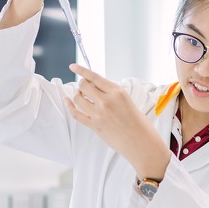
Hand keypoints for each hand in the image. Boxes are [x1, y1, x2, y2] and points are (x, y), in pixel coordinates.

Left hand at [65, 64, 169, 180]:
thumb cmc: (137, 122)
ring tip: (80, 96)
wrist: (140, 141)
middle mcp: (106, 100)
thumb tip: (95, 87)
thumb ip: (111, 93)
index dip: (81, 70)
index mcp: (116, 91)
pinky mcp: (94, 125)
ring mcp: (98, 113)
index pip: (93, 76)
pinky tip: (68, 102)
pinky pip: (76, 114)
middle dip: (81, 85)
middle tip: (83, 87)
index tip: (73, 67)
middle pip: (83, 86)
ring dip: (77, 95)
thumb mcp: (126, 100)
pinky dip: (70, 106)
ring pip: (78, 98)